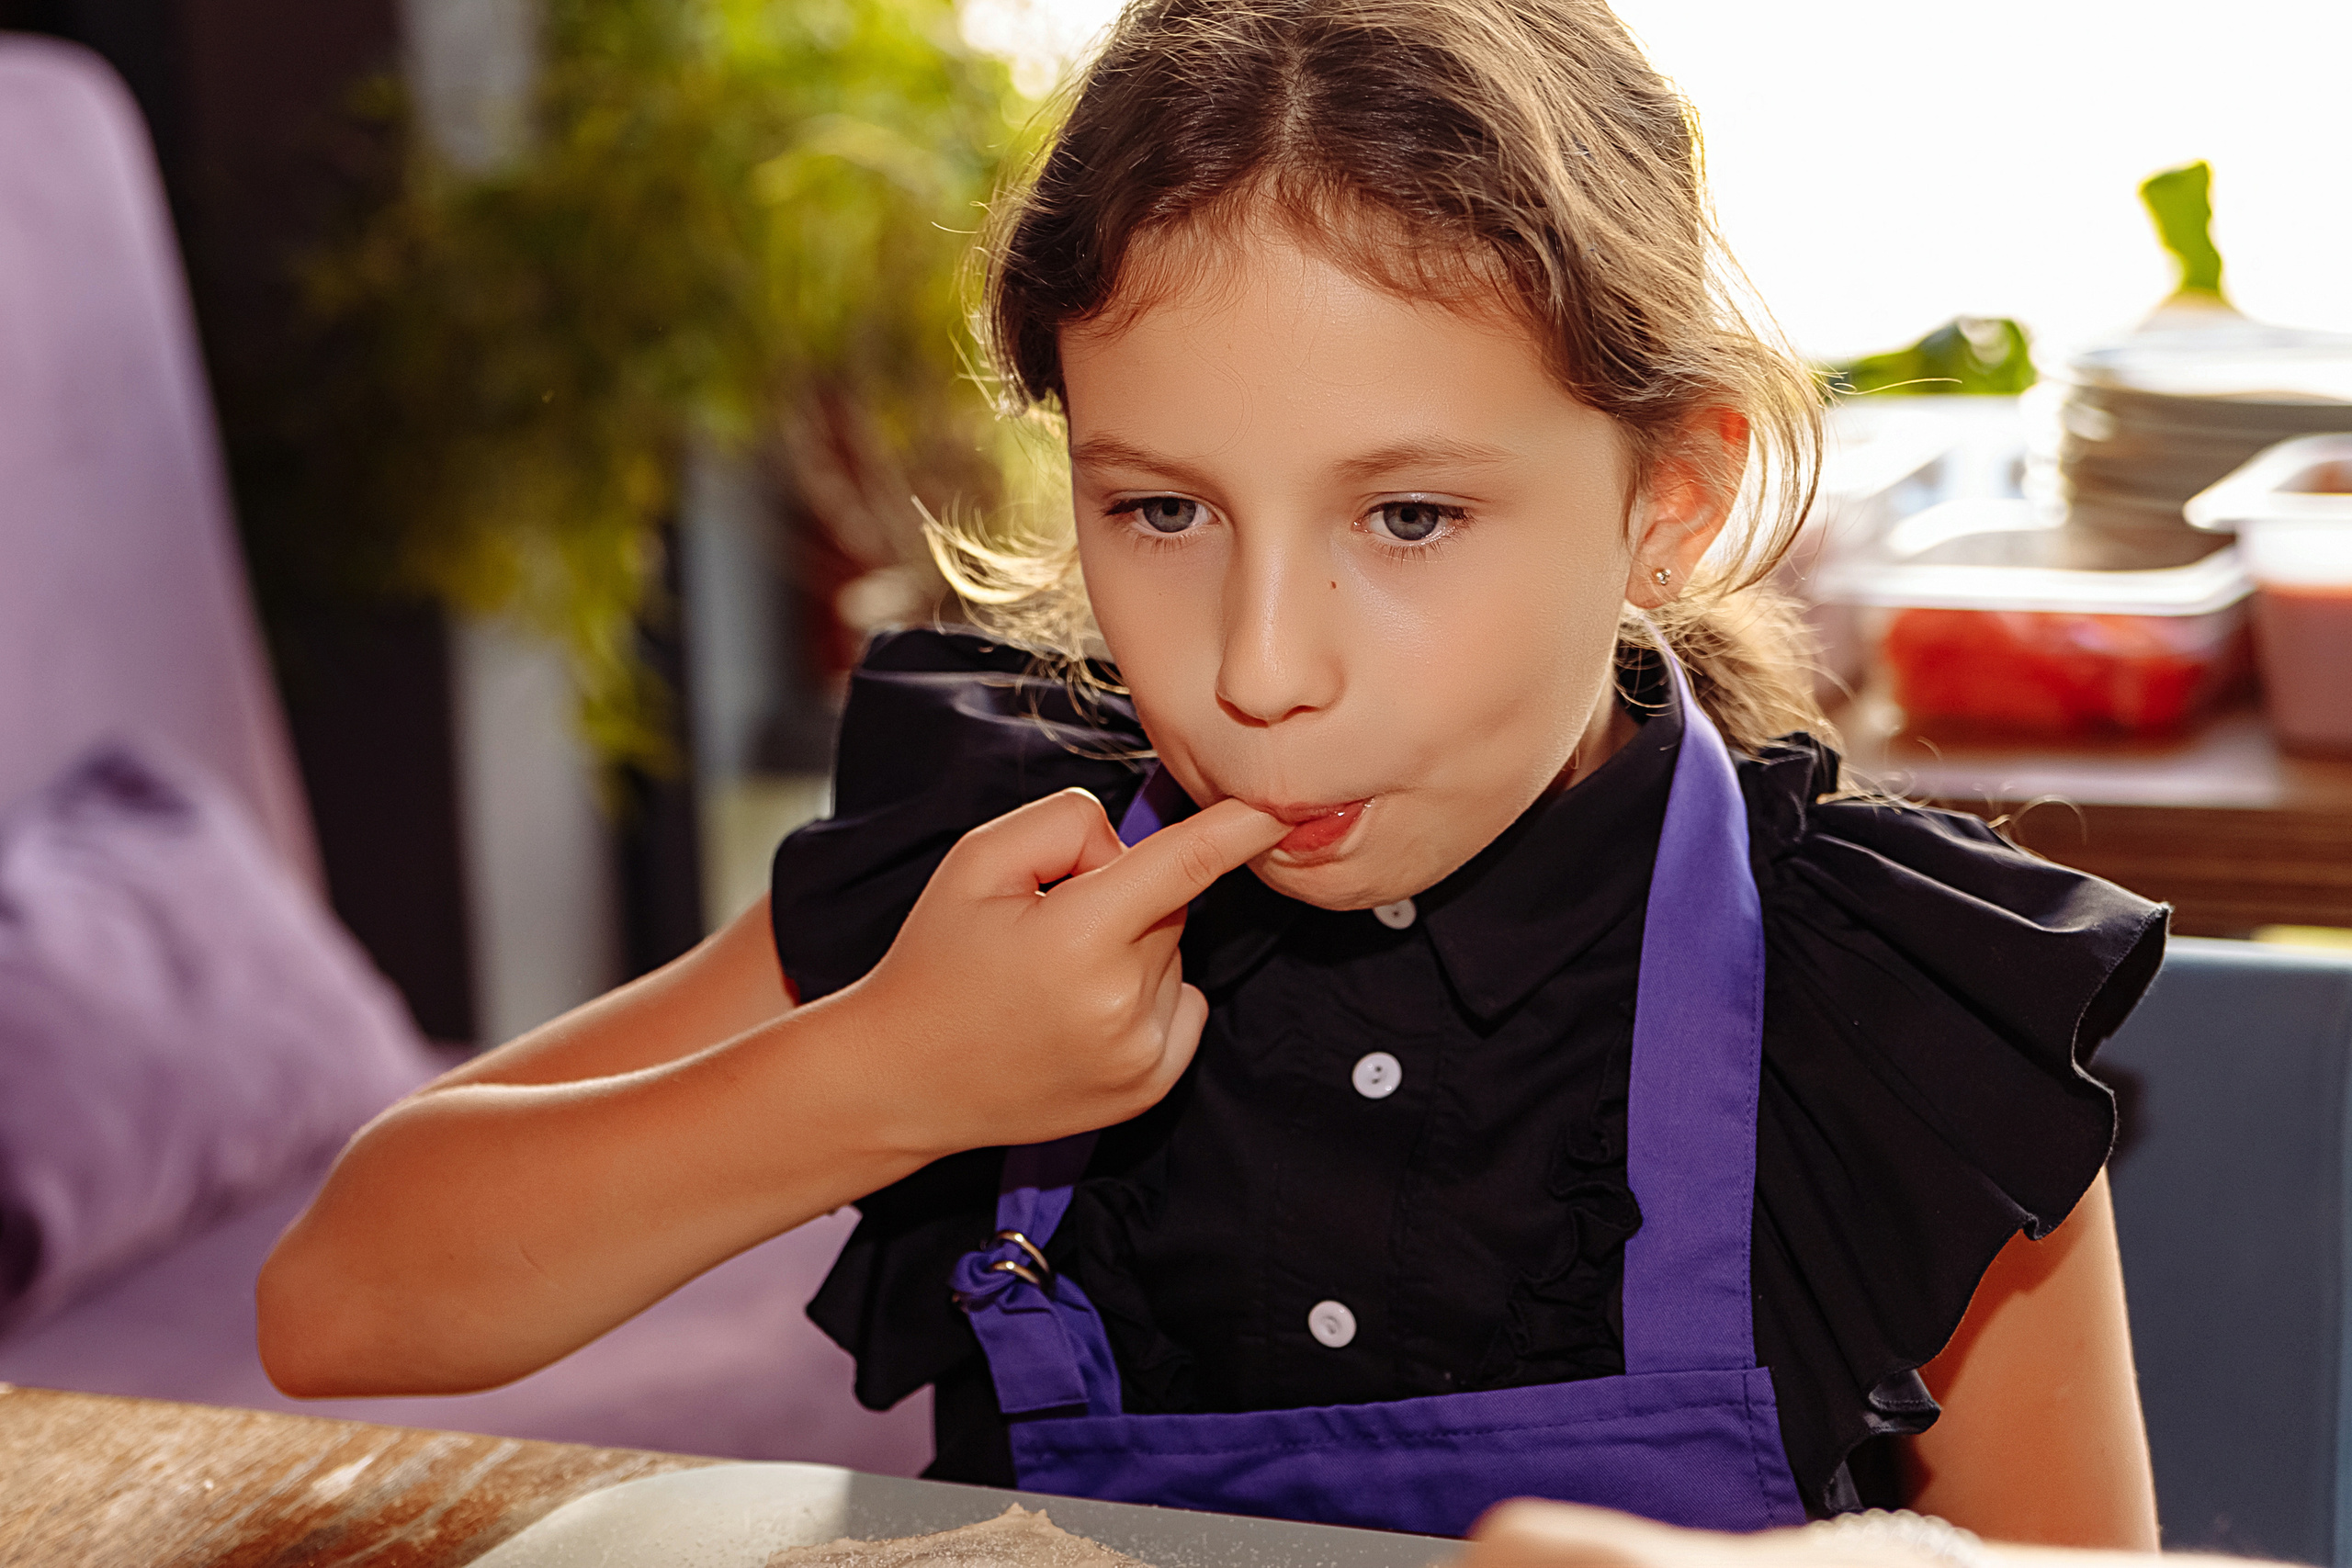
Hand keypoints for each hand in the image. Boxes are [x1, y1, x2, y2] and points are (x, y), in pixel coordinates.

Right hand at [835, 787, 1288, 1157]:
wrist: (902, 1077)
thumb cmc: (936, 959)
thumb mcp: (978, 861)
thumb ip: (1066, 824)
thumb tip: (1134, 847)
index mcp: (1077, 940)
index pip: (1182, 865)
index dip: (1236, 829)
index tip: (1281, 806)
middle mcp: (1119, 1004)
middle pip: (1168, 906)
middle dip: (1124, 898)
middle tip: (1050, 929)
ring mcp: (1139, 1055)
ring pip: (1175, 956)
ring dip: (1135, 950)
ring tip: (1056, 980)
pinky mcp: (1149, 1088)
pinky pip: (1185, 1004)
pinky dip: (1150, 995)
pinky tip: (1085, 1011)